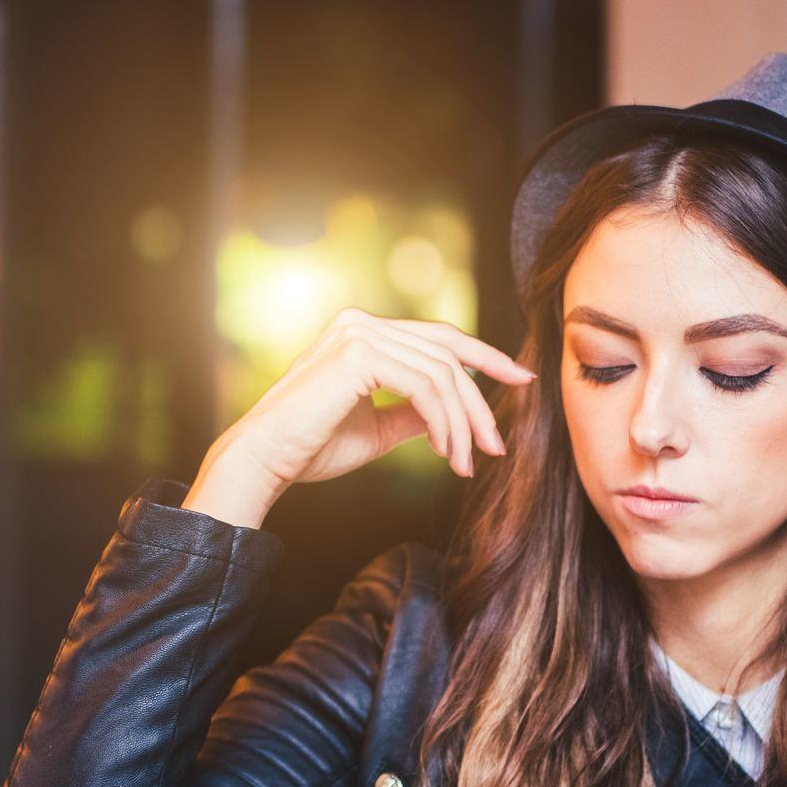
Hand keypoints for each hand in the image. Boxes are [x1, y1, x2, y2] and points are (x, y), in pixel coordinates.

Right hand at [184, 308, 535, 526]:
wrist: (264, 460)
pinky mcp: (359, 354)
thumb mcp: (376, 429)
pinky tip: (444, 452)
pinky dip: (443, 422)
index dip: (486, 358)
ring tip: (466, 463)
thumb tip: (451, 413)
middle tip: (496, 447)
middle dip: (479, 404)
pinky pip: (425, 386)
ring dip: (462, 424)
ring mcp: (359, 332)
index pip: (438, 338)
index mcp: (363, 332)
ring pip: (442, 374)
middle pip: (447, 355)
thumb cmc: (310, 448)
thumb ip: (413, 414)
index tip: (521, 381)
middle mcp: (361, 322)